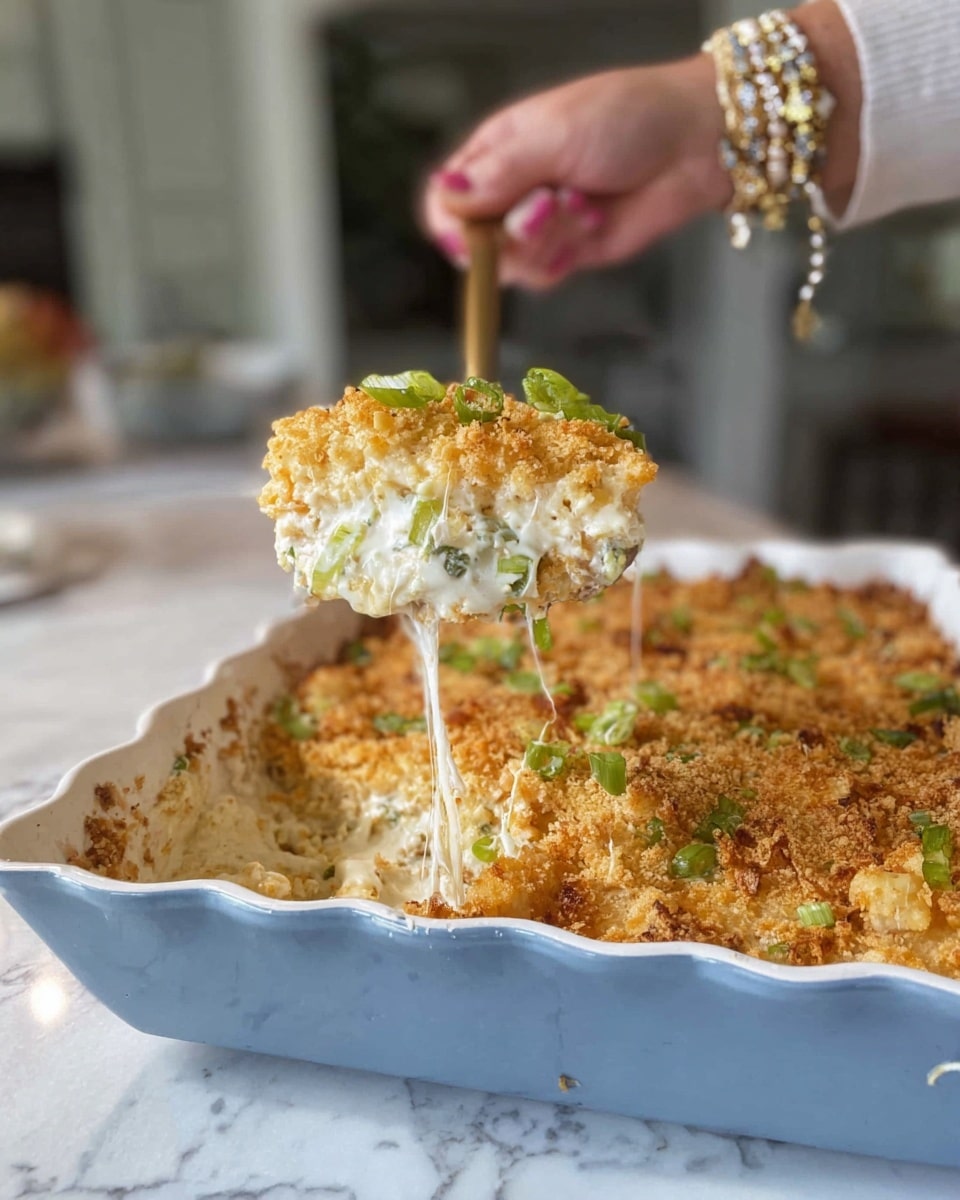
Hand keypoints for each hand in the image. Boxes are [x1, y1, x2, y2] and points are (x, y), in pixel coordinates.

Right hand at [422, 54, 729, 288]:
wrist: (690, 144)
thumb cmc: (623, 118)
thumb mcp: (550, 135)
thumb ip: (495, 174)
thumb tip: (444, 196)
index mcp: (495, 153)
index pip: (446, 202)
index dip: (450, 226)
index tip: (469, 235)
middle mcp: (511, 193)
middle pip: (473, 242)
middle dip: (508, 232)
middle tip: (545, 205)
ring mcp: (540, 227)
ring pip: (510, 265)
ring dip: (545, 240)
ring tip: (580, 204)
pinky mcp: (570, 253)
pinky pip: (543, 276)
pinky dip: (565, 254)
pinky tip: (592, 223)